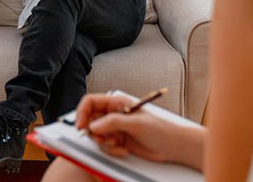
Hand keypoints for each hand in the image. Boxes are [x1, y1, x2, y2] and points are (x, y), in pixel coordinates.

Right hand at [75, 94, 204, 168]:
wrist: (172, 146)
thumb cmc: (161, 129)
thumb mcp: (136, 123)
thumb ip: (113, 122)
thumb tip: (93, 125)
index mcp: (117, 103)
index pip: (91, 102)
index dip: (82, 113)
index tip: (80, 126)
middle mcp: (114, 114)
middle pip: (90, 120)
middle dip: (93, 132)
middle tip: (101, 139)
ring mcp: (115, 128)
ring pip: (96, 136)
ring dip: (104, 143)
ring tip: (118, 145)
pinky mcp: (118, 141)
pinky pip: (105, 146)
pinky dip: (111, 150)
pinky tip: (123, 150)